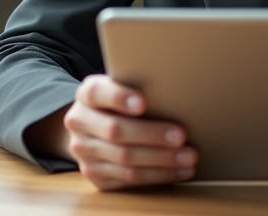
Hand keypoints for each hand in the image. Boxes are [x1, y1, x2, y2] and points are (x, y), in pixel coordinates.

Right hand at [63, 74, 197, 190]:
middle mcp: (79, 123)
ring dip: (161, 160)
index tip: (143, 103)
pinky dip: (158, 175)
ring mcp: (84, 153)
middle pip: (115, 131)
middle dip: (152, 135)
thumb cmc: (121, 103)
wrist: (93, 127)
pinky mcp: (95, 176)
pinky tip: (179, 170)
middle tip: (181, 136)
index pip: (97, 93)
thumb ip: (139, 87)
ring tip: (188, 157)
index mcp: (86, 95)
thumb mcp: (123, 87)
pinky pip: (129, 179)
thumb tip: (176, 95)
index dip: (119, 97)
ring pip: (125, 160)